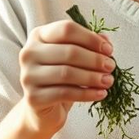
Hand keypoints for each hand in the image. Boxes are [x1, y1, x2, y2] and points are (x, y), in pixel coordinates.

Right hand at [17, 19, 115, 135]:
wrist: (43, 109)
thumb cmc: (61, 79)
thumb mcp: (74, 58)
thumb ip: (88, 45)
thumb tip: (106, 40)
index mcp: (38, 36)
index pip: (66, 29)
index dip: (90, 38)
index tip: (109, 50)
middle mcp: (29, 53)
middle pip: (69, 51)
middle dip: (95, 60)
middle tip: (111, 67)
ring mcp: (28, 76)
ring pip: (67, 73)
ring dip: (92, 77)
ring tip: (108, 81)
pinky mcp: (32, 97)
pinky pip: (65, 93)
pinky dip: (87, 94)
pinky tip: (101, 94)